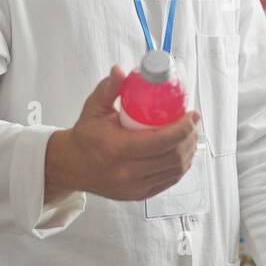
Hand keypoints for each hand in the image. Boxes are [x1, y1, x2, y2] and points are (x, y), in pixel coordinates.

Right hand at [45, 65, 200, 201]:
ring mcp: (134, 187)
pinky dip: (180, 166)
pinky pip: (169, 181)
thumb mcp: (94, 108)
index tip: (192, 115)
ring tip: (190, 136)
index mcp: (117, 149)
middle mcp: (127, 172)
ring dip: (188, 152)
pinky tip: (182, 152)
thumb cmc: (86, 136)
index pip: (161, 141)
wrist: (72, 166)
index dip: (183, 128)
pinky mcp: (139, 194)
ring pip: (175, 171)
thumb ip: (109, 89)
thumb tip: (121, 71)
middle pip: (173, 157)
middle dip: (190, 138)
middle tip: (193, 123)